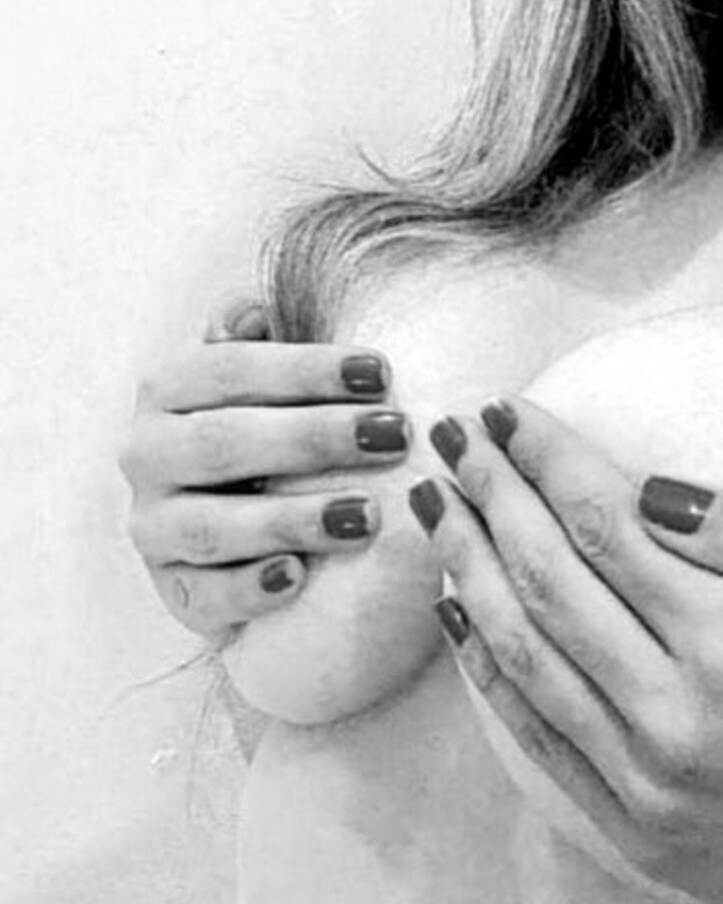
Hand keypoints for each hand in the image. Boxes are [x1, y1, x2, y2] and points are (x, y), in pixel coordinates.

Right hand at [122, 297, 412, 639]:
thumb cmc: (259, 423)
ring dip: (291, 519)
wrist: (230, 514)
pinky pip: (204, 594)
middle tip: (395, 436)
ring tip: (366, 516)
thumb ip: (253, 337)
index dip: (306, 369)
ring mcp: (153, 524)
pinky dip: (251, 588)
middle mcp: (147, 453)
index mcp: (166, 386)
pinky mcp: (170, 587)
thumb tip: (252, 309)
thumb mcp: (257, 374)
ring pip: (213, 524)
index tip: (382, 372)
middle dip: (315, 437)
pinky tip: (299, 579)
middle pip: (225, 442)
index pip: (231, 367)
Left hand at [408, 398, 722, 903]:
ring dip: (468, 573)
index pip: (605, 526)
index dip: (545, 458)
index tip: (505, 409)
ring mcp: (649, 790)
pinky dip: (488, 674)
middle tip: (451, 436)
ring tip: (434, 508)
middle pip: (548, 583)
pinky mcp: (641, 840)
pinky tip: (462, 619)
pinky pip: (538, 742)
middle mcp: (677, 722)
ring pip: (525, 660)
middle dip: (491, 497)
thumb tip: (657, 491)